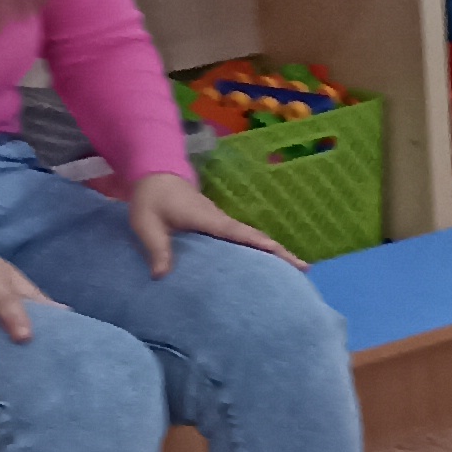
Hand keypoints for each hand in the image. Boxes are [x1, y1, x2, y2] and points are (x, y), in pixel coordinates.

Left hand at [127, 172, 300, 276]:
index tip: (285, 255)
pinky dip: (258, 249)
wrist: (155, 174)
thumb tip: (162, 276)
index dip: (262, 245)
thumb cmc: (151, 199)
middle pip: (256, 237)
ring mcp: (221, 222)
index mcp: (208, 220)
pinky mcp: (216, 225)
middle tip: (304, 269)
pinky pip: (242, 238)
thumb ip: (156, 248)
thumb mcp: (146, 224)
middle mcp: (221, 220)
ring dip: (272, 251)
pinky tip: (261, 261)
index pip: (240, 234)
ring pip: (252, 237)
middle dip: (281, 252)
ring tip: (292, 269)